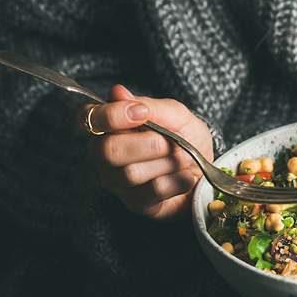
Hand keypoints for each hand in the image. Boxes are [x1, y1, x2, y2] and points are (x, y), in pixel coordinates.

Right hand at [82, 84, 213, 219]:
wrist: (208, 169)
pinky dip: (177, 181)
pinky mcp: (136, 204)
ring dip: (168, 163)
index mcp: (109, 127)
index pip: (88, 118)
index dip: (111, 116)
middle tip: (171, 142)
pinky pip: (153, 191)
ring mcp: (117, 182)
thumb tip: (117, 92)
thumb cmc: (187, 138)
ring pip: (132, 173)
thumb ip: (149, 106)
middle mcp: (104, 156)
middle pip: (107, 151)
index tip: (142, 113)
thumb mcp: (176, 115)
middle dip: (147, 144)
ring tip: (183, 159)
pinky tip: (185, 177)